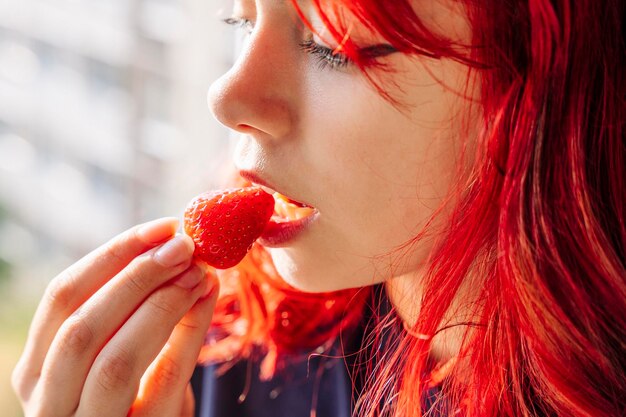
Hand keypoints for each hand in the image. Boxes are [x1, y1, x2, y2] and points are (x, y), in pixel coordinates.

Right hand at [12, 218, 219, 416]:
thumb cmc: (132, 396)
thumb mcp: (116, 352)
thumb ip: (131, 308)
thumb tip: (173, 246)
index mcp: (37, 369)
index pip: (62, 298)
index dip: (113, 255)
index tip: (161, 227)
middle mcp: (48, 402)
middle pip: (81, 325)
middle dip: (137, 276)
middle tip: (184, 245)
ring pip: (116, 359)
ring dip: (162, 303)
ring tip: (198, 270)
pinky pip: (164, 382)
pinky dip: (190, 332)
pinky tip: (207, 298)